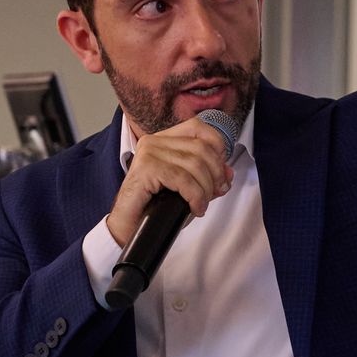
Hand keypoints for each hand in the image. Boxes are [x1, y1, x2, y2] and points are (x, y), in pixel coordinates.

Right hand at [106, 116, 233, 246]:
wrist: (128, 228)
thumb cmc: (155, 207)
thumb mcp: (188, 189)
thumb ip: (208, 177)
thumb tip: (228, 172)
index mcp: (164, 139)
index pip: (199, 128)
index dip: (217, 147)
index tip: (221, 173)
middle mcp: (154, 141)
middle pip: (201, 148)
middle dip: (215, 174)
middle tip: (215, 193)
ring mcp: (148, 153)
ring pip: (194, 164)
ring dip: (205, 189)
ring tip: (201, 204)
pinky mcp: (145, 168)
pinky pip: (183, 179)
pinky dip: (195, 196)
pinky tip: (195, 208)